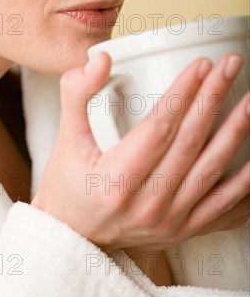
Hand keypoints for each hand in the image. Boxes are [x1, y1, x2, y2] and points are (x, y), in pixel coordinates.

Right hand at [31, 52, 249, 253]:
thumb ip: (76, 94)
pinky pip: (223, 208)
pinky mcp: (183, 229)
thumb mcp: (66, 138)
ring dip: (237, 132)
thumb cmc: (68, 185)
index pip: (158, 128)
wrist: (74, 236)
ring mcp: (169, 221)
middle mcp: (147, 204)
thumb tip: (100, 60)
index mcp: (116, 179)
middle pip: (190, 143)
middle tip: (231, 66)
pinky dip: (245, 183)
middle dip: (214, 98)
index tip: (200, 64)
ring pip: (212, 171)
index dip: (182, 93)